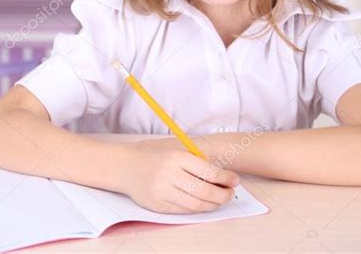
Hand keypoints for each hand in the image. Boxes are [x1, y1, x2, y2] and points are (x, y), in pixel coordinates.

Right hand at [119, 138, 239, 213]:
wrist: (126, 166)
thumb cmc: (154, 155)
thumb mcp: (174, 149)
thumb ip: (195, 159)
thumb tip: (222, 173)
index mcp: (177, 156)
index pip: (209, 171)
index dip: (226, 178)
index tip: (235, 180)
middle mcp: (170, 174)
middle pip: (205, 190)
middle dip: (223, 194)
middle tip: (230, 193)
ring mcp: (163, 191)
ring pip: (196, 204)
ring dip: (212, 204)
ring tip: (220, 199)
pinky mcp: (158, 205)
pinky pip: (183, 210)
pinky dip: (197, 209)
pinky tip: (204, 204)